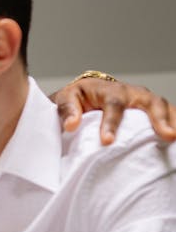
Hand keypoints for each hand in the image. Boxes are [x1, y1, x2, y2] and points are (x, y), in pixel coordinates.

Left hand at [50, 71, 175, 144]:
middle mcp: (132, 94)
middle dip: (159, 119)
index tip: (107, 141)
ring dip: (174, 121)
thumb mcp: (66, 99)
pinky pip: (168, 116)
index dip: (111, 123)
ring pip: (164, 107)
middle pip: (150, 102)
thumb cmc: (78, 99)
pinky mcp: (151, 112)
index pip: (113, 104)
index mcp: (109, 90)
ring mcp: (144, 102)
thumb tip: (71, 125)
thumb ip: (67, 110)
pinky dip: (174, 123)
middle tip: (167, 135)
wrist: (88, 95)